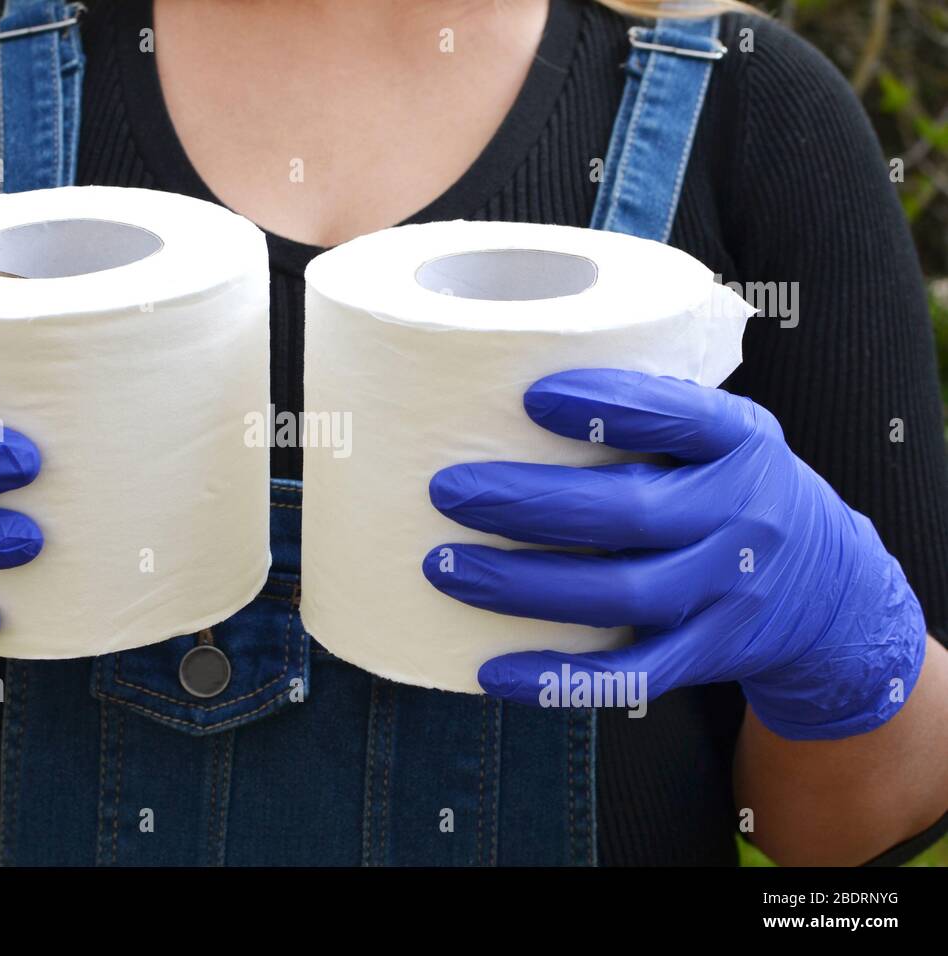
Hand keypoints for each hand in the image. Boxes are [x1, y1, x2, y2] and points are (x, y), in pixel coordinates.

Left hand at [423, 369, 925, 739]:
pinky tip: (490, 669)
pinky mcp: (705, 655)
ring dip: (523, 585)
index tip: (530, 396)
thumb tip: (510, 381)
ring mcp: (726, 594)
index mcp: (742, 442)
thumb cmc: (735, 485)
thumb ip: (652, 409)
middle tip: (448, 490)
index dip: (607, 409)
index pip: (680, 417)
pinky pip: (629, 675)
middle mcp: (741, 517)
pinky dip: (558, 679)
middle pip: (630, 514)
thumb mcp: (724, 432)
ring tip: (444, 565)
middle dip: (529, 503)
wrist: (832, 587)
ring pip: (620, 596)